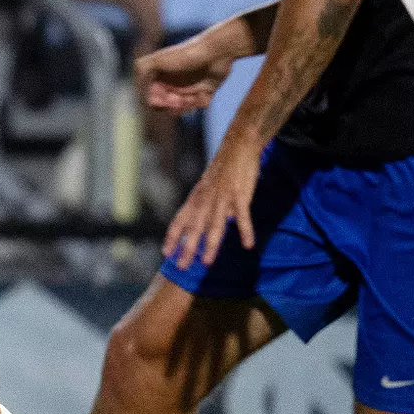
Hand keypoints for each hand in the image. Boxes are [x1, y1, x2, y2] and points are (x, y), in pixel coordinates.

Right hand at [135, 41, 236, 113]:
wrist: (217, 51)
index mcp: (158, 76)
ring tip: (197, 96)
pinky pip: (198, 106)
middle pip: (166, 106)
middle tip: (184, 99)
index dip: (158, 102)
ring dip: (188, 105)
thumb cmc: (187, 54)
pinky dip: (201, 102)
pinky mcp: (203, 91)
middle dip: (174, 105)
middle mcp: (171, 82)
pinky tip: (205, 94)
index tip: (167, 99)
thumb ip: (141, 71)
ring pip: (182, 109)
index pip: (150, 99)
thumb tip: (138, 92)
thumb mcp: (157, 60)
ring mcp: (187, 87)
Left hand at [164, 136, 261, 270]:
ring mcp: (222, 198)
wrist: (238, 146)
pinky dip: (245, 230)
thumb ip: (207, 208)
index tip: (165, 253)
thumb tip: (209, 227)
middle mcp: (205, 200)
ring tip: (206, 263)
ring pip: (215, 226)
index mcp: (196, 199)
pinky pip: (243, 216)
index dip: (172, 237)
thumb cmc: (223, 170)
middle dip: (186, 249)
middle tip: (181, 267)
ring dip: (210, 245)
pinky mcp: (240, 195)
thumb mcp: (208, 189)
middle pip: (194, 229)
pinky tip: (248, 245)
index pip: (179, 220)